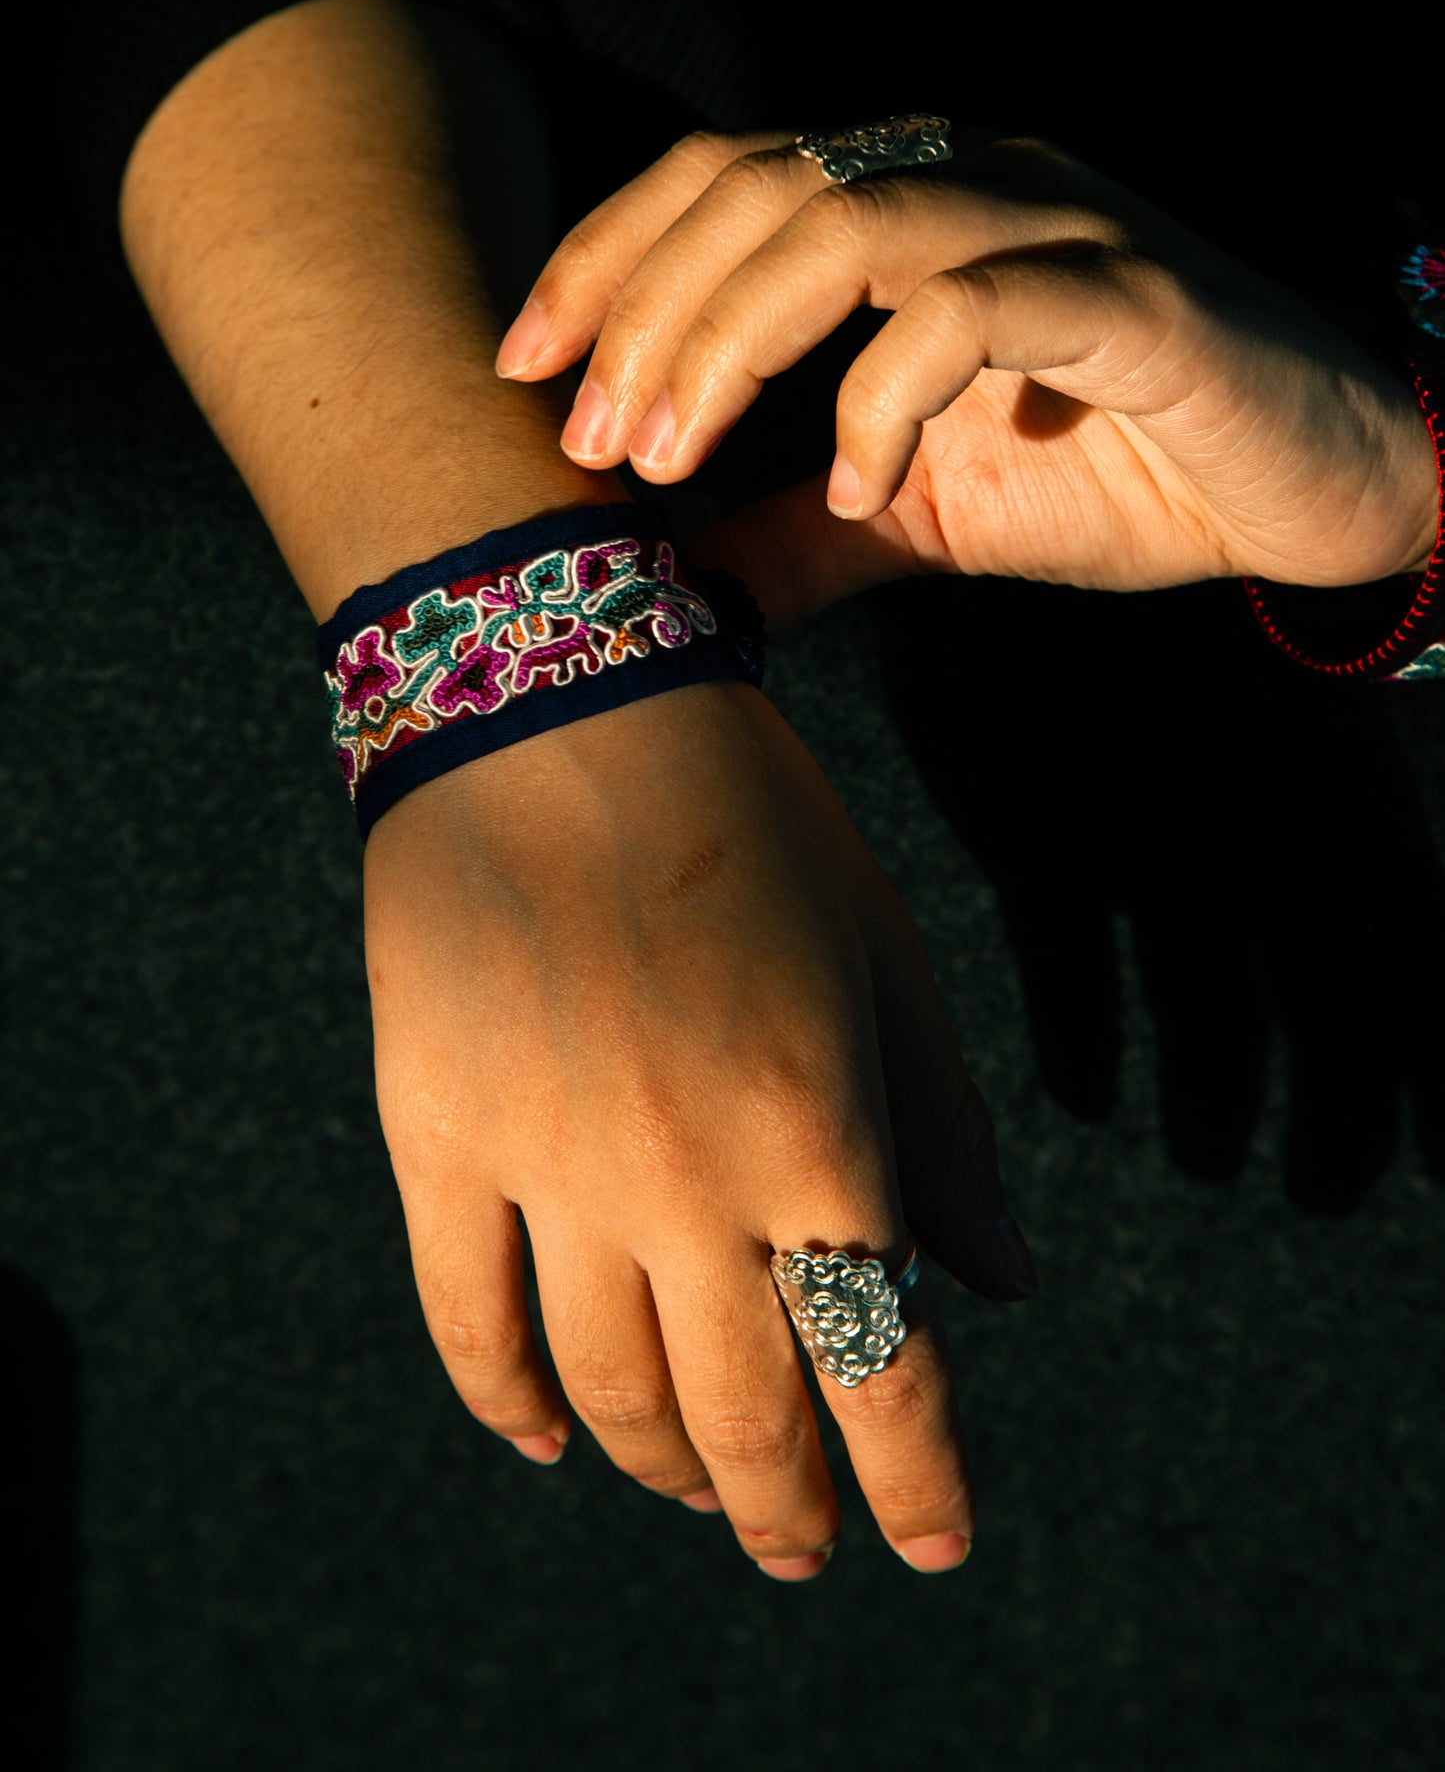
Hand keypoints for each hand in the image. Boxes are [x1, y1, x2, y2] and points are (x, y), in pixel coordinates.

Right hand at [363, 681, 1034, 1578]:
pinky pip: (467, 1319)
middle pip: (744, 1414)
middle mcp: (686, 1178)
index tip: (930, 1543)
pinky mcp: (435, 1138)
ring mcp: (549, 1167)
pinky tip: (553, 1444)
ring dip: (667, 1469)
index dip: (915, 1480)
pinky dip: (510, 1407)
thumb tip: (1001, 1287)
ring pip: (609, 1392)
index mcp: (817, 1129)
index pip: (881, 1369)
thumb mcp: (879, 955)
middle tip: (808, 1551)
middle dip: (788, 1509)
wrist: (554, 701)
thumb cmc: (747, 816)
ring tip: (700, 1493)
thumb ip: (940, 1129)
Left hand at [495, 130, 1436, 626]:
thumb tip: (676, 588)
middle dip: (642, 309)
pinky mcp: (1131, 294)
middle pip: (757, 183)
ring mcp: (1054, 222)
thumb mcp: (924, 513)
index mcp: (909, 203)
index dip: (608, 253)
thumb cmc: (1117, 472)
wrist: (1312, 489)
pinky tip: (855, 489)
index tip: (521, 364)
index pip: (723, 177)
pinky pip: (973, 305)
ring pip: (845, 219)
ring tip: (665, 459)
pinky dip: (885, 396)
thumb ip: (800, 532)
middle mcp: (971, 178)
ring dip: (728, 338)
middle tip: (586, 441)